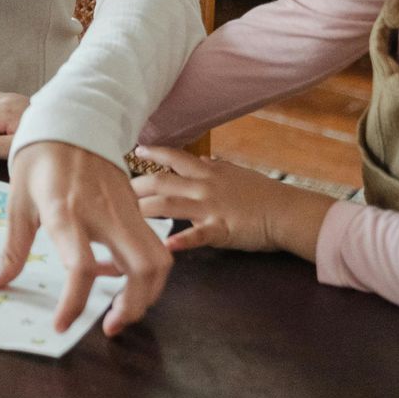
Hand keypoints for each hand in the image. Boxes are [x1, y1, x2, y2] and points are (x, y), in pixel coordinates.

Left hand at [0, 141, 170, 337]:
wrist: (72, 118)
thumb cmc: (39, 160)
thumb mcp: (18, 203)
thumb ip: (12, 250)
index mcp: (66, 212)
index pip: (80, 266)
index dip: (73, 303)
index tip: (62, 326)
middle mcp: (103, 213)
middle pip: (142, 267)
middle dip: (134, 306)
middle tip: (111, 326)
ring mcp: (126, 209)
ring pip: (159, 258)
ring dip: (148, 292)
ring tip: (123, 310)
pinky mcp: (136, 207)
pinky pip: (153, 245)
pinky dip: (146, 270)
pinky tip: (121, 277)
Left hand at [131, 145, 334, 260]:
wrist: (286, 211)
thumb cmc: (262, 193)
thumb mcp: (235, 173)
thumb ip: (214, 168)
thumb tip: (201, 160)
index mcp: (208, 171)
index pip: (174, 158)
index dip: (153, 154)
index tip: (135, 151)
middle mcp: (204, 185)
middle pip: (161, 182)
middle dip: (134, 186)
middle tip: (112, 192)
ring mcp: (211, 207)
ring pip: (169, 205)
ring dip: (144, 210)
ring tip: (123, 216)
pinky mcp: (221, 229)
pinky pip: (198, 234)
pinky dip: (182, 240)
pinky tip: (166, 246)